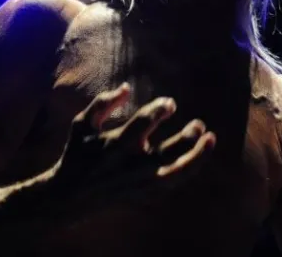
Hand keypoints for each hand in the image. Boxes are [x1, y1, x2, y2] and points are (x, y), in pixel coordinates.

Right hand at [52, 83, 215, 209]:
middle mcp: (131, 164)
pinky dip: (190, 169)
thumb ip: (102, 103)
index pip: (143, 123)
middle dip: (186, 137)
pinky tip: (201, 153)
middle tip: (198, 125)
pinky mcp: (145, 193)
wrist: (70, 196)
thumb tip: (126, 87)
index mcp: (116, 144)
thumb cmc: (79, 153)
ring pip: (176, 173)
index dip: (159, 109)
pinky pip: (174, 182)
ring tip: (211, 139)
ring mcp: (140, 182)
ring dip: (197, 156)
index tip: (170, 103)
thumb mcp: (82, 124)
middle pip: (166, 152)